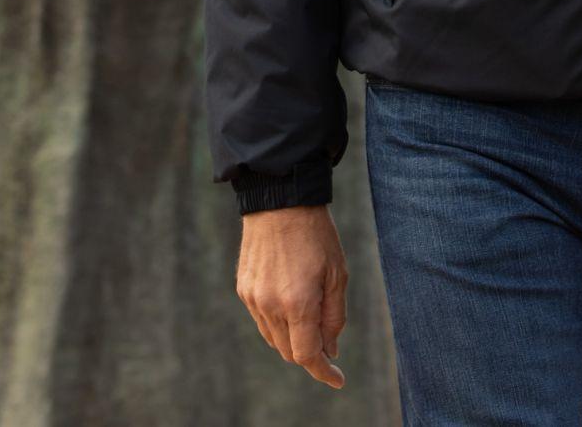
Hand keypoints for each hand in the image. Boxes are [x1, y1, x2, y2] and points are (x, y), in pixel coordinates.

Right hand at [236, 204, 348, 388]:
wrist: (279, 202)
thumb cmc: (316, 235)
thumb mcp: (338, 274)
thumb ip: (334, 317)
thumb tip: (331, 350)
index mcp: (297, 302)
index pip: (307, 355)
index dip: (323, 372)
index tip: (338, 379)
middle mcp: (270, 306)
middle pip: (289, 352)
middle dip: (311, 354)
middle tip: (329, 341)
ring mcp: (253, 299)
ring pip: (274, 339)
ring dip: (294, 339)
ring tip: (312, 316)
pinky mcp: (243, 290)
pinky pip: (262, 321)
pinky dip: (279, 324)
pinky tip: (292, 305)